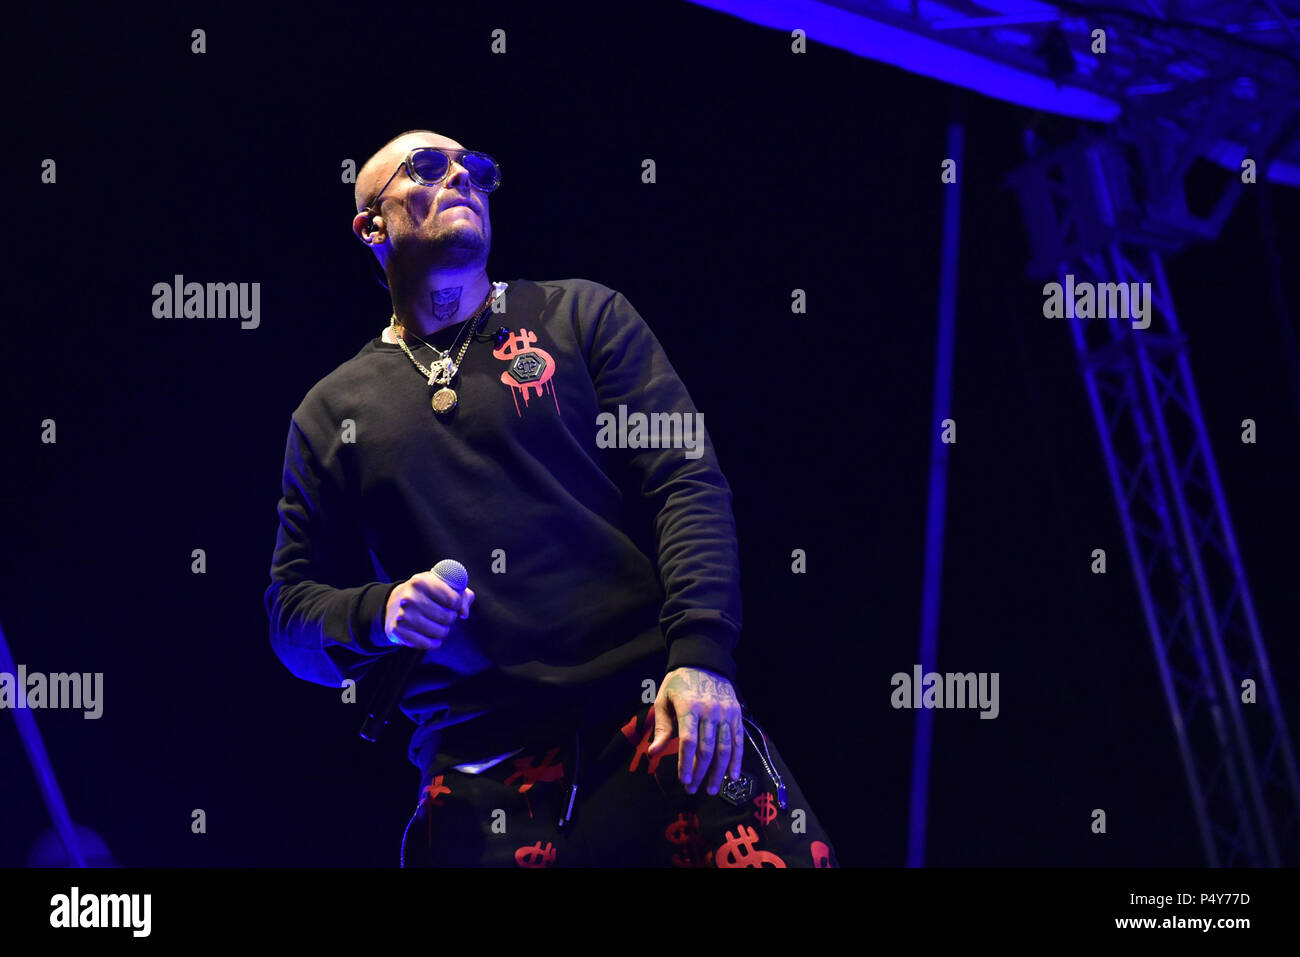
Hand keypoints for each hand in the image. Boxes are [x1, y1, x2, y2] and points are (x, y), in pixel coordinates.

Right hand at [383, 572, 474, 649]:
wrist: (394, 604)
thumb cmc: (425, 594)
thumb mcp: (442, 585)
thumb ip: (462, 594)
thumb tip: (464, 613)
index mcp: (421, 581)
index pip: (453, 599)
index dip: (457, 603)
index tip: (452, 603)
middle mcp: (410, 598)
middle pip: (448, 617)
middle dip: (450, 618)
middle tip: (443, 614)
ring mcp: (403, 616)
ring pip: (440, 632)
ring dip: (443, 630)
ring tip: (437, 624)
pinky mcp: (398, 632)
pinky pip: (428, 644)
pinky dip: (433, 642)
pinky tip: (430, 635)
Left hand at [648, 666, 743, 794]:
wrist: (703, 661)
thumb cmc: (679, 683)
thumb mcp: (664, 700)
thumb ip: (662, 727)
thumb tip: (653, 752)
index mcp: (689, 707)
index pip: (688, 741)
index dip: (686, 763)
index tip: (683, 780)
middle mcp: (710, 711)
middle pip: (706, 749)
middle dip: (699, 773)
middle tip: (693, 789)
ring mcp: (726, 713)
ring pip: (724, 748)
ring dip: (718, 772)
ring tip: (711, 789)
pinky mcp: (736, 715)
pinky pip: (738, 741)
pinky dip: (736, 760)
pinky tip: (732, 777)